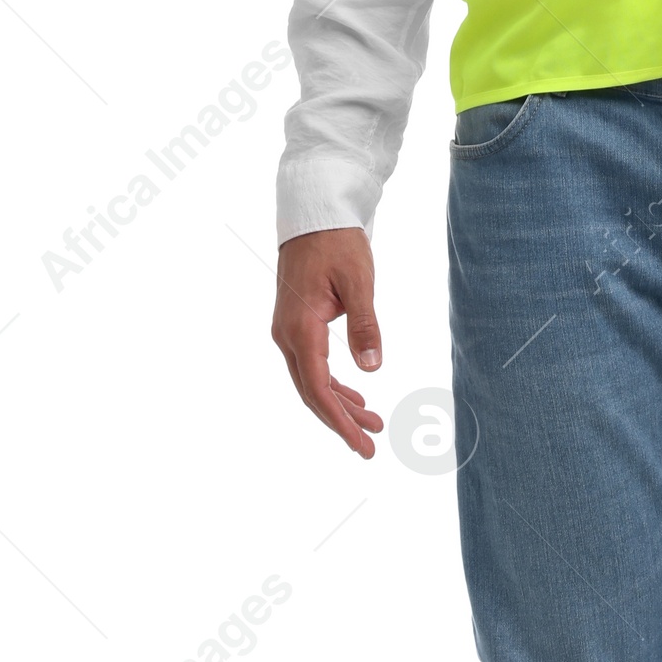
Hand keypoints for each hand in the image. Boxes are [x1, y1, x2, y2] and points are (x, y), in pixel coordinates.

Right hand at [272, 227, 383, 457]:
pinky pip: (312, 366)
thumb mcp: (359, 282)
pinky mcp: (296, 326)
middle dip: (341, 421)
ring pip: (312, 381)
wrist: (313, 216)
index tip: (362, 443)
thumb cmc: (337, 244)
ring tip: (371, 423)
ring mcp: (289, 332)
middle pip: (313, 392)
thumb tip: (373, 367)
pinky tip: (354, 394)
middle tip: (370, 446)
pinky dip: (333, 384)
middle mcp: (288, 335)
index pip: (319, 388)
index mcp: (301, 329)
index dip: (340, 420)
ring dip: (340, 404)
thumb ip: (365, 325)